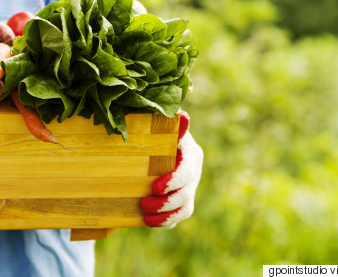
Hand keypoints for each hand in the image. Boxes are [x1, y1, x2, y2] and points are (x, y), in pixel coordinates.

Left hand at [140, 110, 203, 227]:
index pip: (187, 169)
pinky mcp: (183, 200)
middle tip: (144, 203)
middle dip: (166, 201)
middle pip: (186, 191)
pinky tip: (149, 221)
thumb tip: (182, 115)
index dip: (173, 180)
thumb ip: (168, 123)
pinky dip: (165, 221)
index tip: (155, 187)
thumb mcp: (158, 126)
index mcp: (189, 152)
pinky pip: (180, 216)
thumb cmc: (152, 133)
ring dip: (165, 214)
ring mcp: (190, 186)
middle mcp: (193, 170)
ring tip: (145, 215)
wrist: (149, 147)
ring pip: (185, 207)